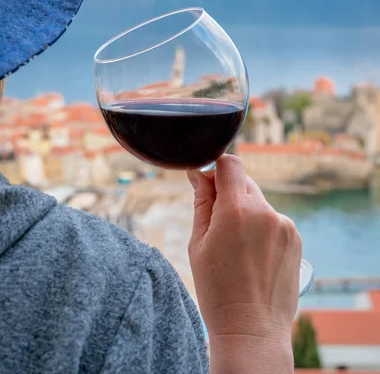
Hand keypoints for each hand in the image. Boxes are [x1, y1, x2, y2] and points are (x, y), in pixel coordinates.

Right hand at [187, 155, 300, 372]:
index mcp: (236, 209)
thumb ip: (202, 202)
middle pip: (244, 182)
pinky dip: (261, 227)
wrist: (252, 329)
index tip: (206, 182)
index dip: (216, 167)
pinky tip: (253, 256)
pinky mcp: (295, 237)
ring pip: (258, 202)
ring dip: (246, 212)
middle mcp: (265, 211)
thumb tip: (199, 174)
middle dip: (229, 193)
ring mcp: (284, 224)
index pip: (230, 163)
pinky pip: (272, 220)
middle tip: (217, 224)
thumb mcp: (198, 243)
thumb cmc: (218, 290)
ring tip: (237, 248)